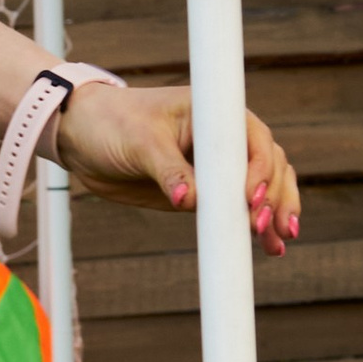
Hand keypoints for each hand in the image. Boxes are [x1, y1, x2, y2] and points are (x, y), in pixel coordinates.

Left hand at [53, 81, 298, 254]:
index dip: (259, 170)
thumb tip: (190, 201)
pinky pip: (237, 209)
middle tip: (262, 228)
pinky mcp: (204, 192)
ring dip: (274, 215)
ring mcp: (217, 166)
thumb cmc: (112, 124)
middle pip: (269, 166)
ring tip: (278, 245)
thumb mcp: (139, 143)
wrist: (84, 139)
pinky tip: (270, 248)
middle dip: (273, 197)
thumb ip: (168, 170)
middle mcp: (223, 139)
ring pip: (263, 188)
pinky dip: (253, 227)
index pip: (252, 140)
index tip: (251, 199)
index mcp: (215, 113)